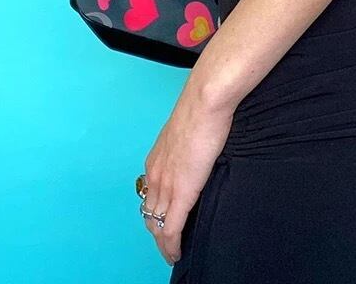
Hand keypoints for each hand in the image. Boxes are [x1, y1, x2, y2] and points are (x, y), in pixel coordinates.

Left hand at [141, 84, 233, 265]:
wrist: (205, 102)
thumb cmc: (203, 107)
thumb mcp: (189, 128)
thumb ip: (190, 143)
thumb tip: (201, 146)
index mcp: (157, 158)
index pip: (151, 193)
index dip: (156, 210)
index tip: (164, 220)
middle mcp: (155, 174)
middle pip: (150, 213)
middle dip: (156, 231)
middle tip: (167, 244)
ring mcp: (166, 185)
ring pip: (156, 225)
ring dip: (163, 243)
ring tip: (173, 253)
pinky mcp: (181, 193)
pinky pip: (171, 229)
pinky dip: (171, 246)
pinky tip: (176, 254)